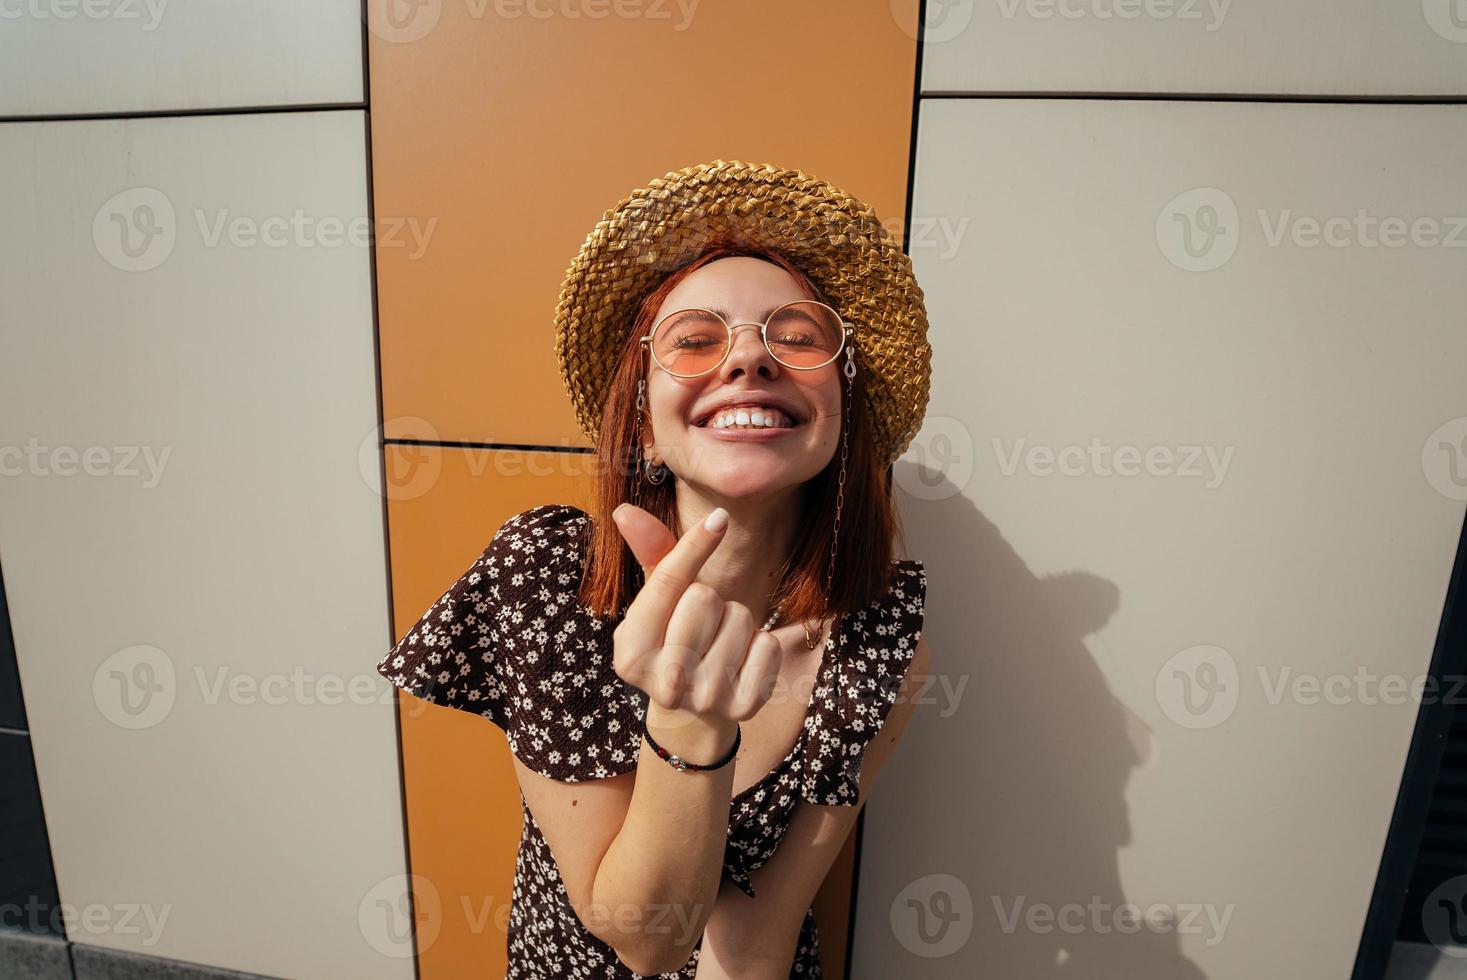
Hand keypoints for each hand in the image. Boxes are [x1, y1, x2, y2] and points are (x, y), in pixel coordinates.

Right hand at [610, 503, 780, 723]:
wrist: (693, 714)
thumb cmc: (672, 640)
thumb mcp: (655, 603)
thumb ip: (649, 556)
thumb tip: (625, 511)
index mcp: (629, 652)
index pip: (666, 584)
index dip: (694, 546)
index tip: (720, 518)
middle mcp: (664, 682)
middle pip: (705, 597)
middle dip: (711, 597)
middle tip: (702, 621)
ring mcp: (705, 699)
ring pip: (741, 617)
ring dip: (737, 620)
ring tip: (719, 641)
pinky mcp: (744, 707)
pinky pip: (768, 645)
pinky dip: (761, 642)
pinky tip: (741, 660)